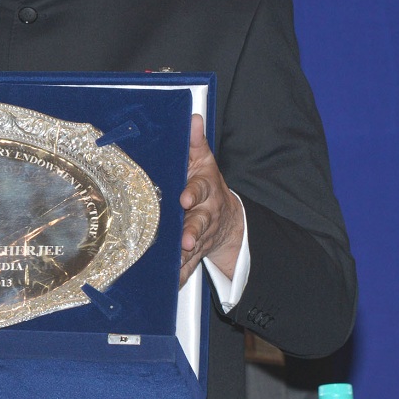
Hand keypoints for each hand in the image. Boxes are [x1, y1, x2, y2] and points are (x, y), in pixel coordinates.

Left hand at [180, 114, 244, 285]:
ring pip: (195, 245)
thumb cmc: (206, 185)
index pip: (200, 190)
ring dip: (187, 253)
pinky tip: (169, 281)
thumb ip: (195, 142)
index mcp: (205, 191)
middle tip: (185, 237)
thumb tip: (193, 118)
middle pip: (199, 222)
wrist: (229, 221)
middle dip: (192, 230)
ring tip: (180, 257)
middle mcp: (205, 214)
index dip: (193, 194)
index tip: (185, 198)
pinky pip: (187, 265)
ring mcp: (201, 235)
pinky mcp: (195, 252)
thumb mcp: (203, 161)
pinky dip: (179, 274)